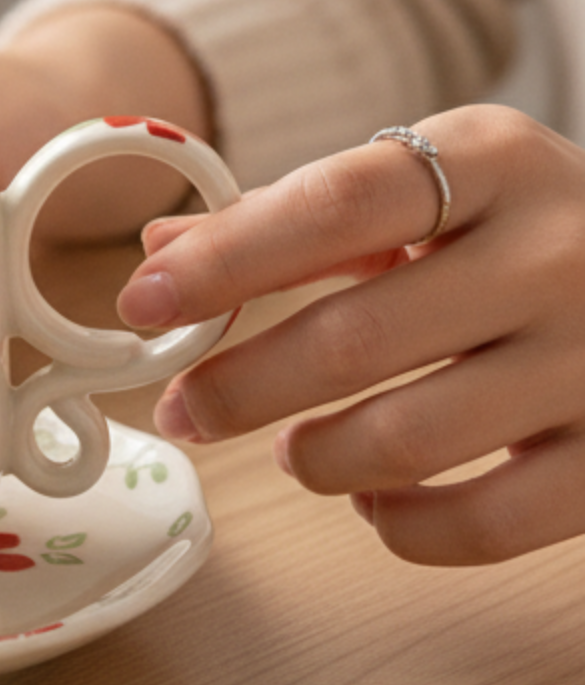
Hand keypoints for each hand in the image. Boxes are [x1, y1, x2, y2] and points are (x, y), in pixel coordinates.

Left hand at [125, 105, 584, 564]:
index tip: (142, 300)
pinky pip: (487, 524)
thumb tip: (161, 250)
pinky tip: (372, 499)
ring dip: (313, 457)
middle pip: (356, 336)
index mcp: (496, 159)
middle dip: (239, 385)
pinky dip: (402, 525)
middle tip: (182, 407)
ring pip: (409, 438)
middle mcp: (556, 251)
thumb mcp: (436, 187)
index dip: (228, 257)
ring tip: (288, 451)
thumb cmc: (527, 228)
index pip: (338, 202)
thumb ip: (298, 218)